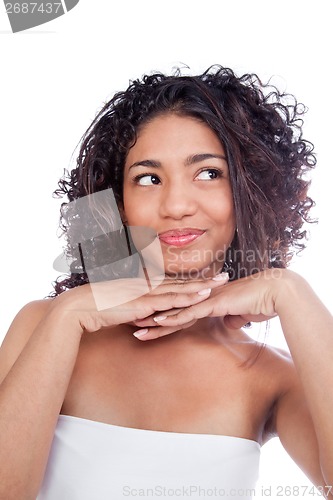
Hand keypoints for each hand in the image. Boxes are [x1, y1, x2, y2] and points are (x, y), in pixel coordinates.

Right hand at [50, 273, 229, 333]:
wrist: (81, 307)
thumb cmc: (98, 307)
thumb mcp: (121, 307)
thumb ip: (136, 310)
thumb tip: (145, 317)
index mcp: (145, 287)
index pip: (173, 283)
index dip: (192, 281)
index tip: (209, 278)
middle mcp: (149, 286)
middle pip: (182, 283)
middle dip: (205, 280)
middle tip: (226, 276)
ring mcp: (147, 293)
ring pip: (181, 290)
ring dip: (202, 286)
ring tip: (221, 283)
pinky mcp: (143, 303)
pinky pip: (170, 301)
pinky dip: (188, 298)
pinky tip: (202, 296)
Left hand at [135, 269, 284, 339]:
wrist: (276, 293)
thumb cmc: (262, 302)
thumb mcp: (243, 314)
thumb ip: (233, 316)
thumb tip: (230, 322)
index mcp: (207, 299)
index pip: (179, 309)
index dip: (162, 316)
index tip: (146, 322)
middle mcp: (203, 297)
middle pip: (171, 309)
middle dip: (151, 318)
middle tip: (131, 324)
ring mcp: (207, 299)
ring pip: (175, 311)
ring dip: (156, 321)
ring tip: (136, 328)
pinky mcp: (214, 304)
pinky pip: (189, 313)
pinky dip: (174, 318)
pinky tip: (159, 323)